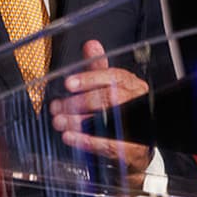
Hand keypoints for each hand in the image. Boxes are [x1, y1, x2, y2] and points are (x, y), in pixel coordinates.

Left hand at [49, 39, 152, 186]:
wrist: (134, 148)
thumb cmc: (119, 111)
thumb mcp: (108, 86)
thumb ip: (97, 68)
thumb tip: (91, 45)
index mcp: (131, 84)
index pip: (113, 76)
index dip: (90, 78)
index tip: (69, 83)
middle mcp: (137, 103)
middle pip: (111, 99)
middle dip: (80, 102)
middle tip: (58, 107)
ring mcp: (138, 127)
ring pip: (108, 122)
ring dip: (79, 122)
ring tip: (59, 122)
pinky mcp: (134, 151)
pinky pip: (110, 146)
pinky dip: (88, 142)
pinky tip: (71, 138)